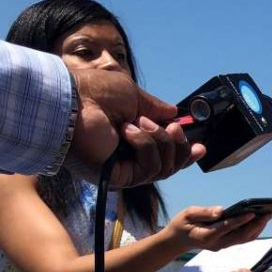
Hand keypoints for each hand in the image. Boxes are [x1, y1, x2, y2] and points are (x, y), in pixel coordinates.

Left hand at [64, 68, 205, 185]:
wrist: (70, 102)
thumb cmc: (93, 93)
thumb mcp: (133, 95)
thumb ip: (154, 107)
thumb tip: (173, 112)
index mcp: (129, 139)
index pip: (163, 154)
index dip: (184, 152)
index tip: (201, 146)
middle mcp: (127, 158)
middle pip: (169, 165)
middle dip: (178, 146)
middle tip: (175, 128)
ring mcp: (123, 170)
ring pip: (163, 168)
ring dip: (159, 141)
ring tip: (140, 122)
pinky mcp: (119, 178)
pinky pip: (149, 169)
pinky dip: (145, 146)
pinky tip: (128, 131)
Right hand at [164, 207, 271, 251]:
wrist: (178, 240)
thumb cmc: (182, 224)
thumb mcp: (188, 214)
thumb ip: (204, 212)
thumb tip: (221, 211)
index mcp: (207, 236)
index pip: (227, 227)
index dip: (240, 220)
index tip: (253, 213)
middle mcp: (217, 244)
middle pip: (240, 236)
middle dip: (256, 225)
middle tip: (268, 214)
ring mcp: (222, 246)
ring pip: (244, 239)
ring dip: (257, 228)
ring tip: (268, 215)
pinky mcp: (226, 244)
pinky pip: (242, 239)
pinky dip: (253, 230)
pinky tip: (260, 221)